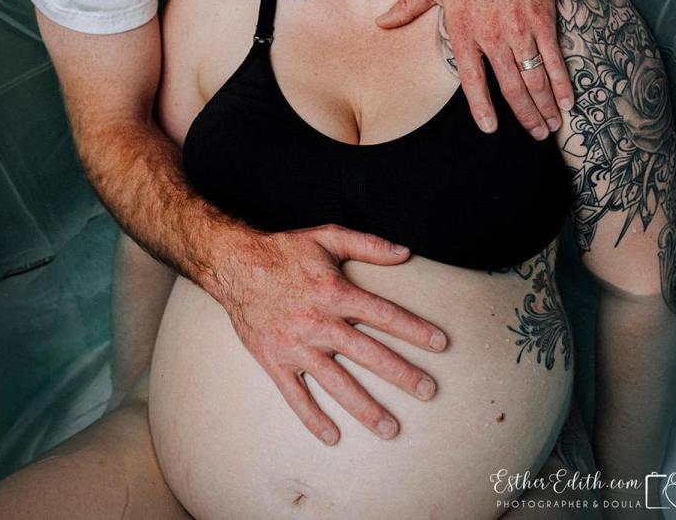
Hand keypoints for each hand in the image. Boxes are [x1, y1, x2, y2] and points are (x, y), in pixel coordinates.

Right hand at [212, 223, 447, 444]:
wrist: (235, 265)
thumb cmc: (284, 250)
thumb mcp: (327, 237)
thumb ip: (368, 244)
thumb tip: (404, 252)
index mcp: (335, 292)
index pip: (384, 314)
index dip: (414, 329)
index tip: (440, 344)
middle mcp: (319, 322)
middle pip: (369, 354)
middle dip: (402, 374)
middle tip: (428, 391)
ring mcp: (297, 346)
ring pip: (337, 383)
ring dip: (366, 407)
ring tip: (391, 428)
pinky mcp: (275, 362)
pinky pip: (296, 396)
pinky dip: (313, 418)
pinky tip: (333, 437)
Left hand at [377, 0, 573, 136]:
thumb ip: (408, 9)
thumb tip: (381, 23)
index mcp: (465, 32)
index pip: (472, 79)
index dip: (482, 106)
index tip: (490, 128)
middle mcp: (494, 37)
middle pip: (510, 87)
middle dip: (524, 115)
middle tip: (536, 136)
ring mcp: (521, 31)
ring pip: (534, 78)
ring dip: (543, 106)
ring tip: (551, 126)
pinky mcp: (543, 21)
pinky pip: (554, 59)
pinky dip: (561, 82)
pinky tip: (567, 101)